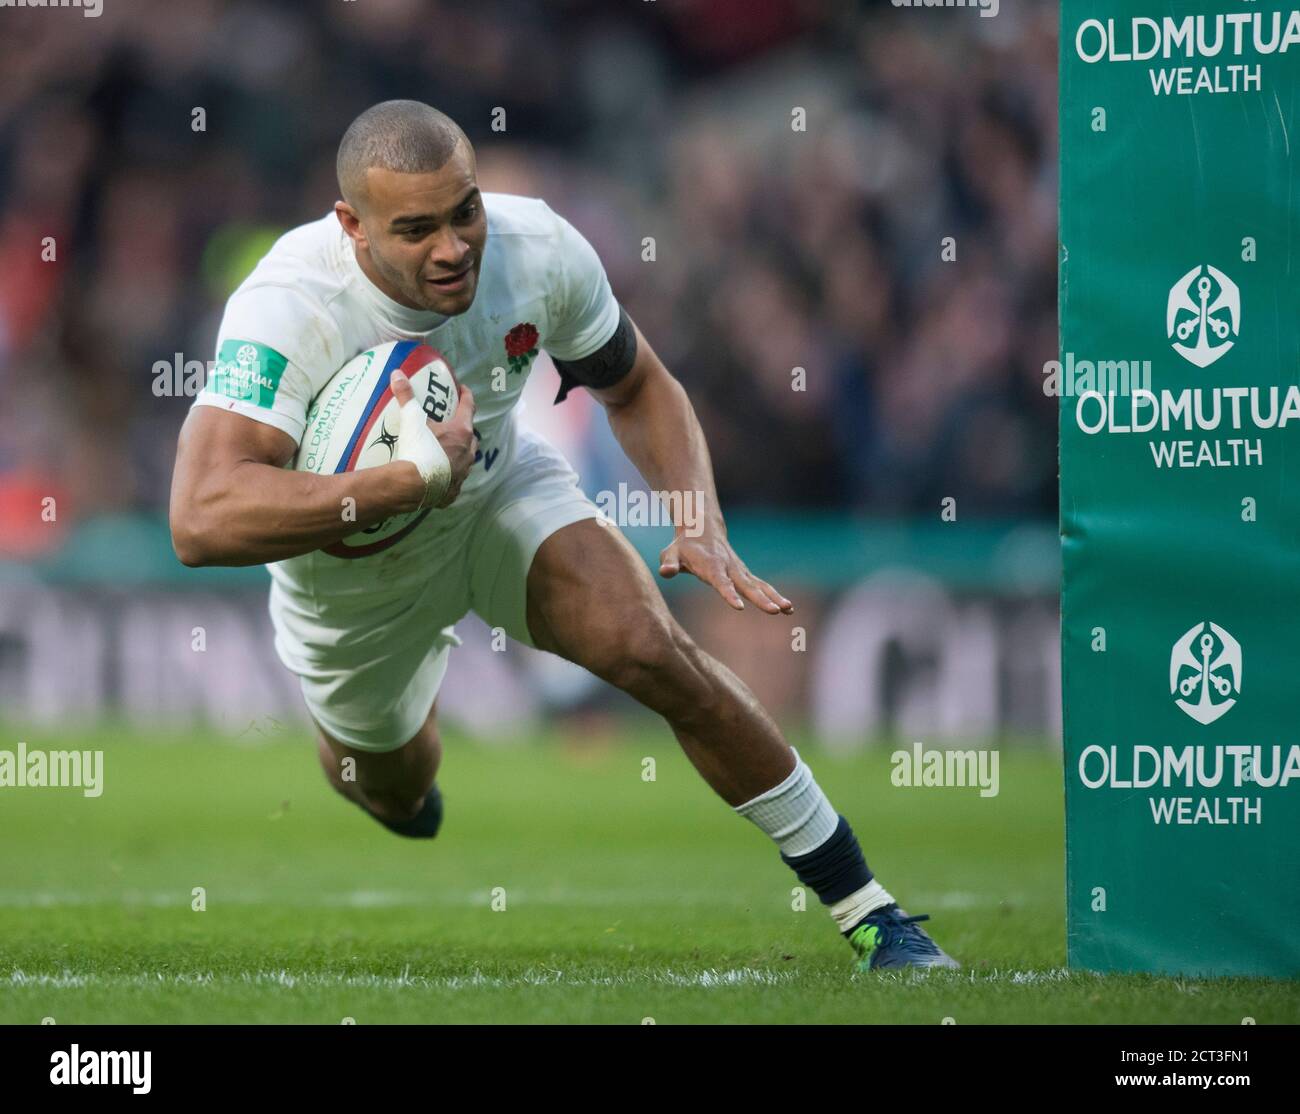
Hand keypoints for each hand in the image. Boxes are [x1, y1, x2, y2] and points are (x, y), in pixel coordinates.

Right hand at [390, 371, 476, 508]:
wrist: (413, 486)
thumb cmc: (417, 449)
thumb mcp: (411, 420)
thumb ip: (406, 396)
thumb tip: (397, 373)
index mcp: (461, 432)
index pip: (469, 408)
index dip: (467, 396)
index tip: (464, 390)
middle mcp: (467, 452)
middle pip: (471, 436)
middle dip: (464, 429)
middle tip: (454, 424)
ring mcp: (463, 472)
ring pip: (466, 459)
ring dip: (460, 452)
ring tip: (448, 450)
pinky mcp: (454, 490)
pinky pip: (456, 479)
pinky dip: (450, 475)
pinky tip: (441, 475)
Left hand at [659, 528, 792, 614]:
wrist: (702, 528)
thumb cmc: (683, 545)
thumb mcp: (671, 553)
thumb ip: (669, 563)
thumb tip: (665, 572)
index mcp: (711, 565)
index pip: (721, 582)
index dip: (729, 594)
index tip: (739, 607)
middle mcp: (729, 568)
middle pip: (746, 585)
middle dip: (761, 599)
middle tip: (775, 611)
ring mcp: (739, 571)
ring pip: (758, 585)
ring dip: (774, 597)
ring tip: (788, 609)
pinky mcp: (744, 574)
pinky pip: (761, 586)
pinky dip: (774, 595)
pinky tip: (788, 609)